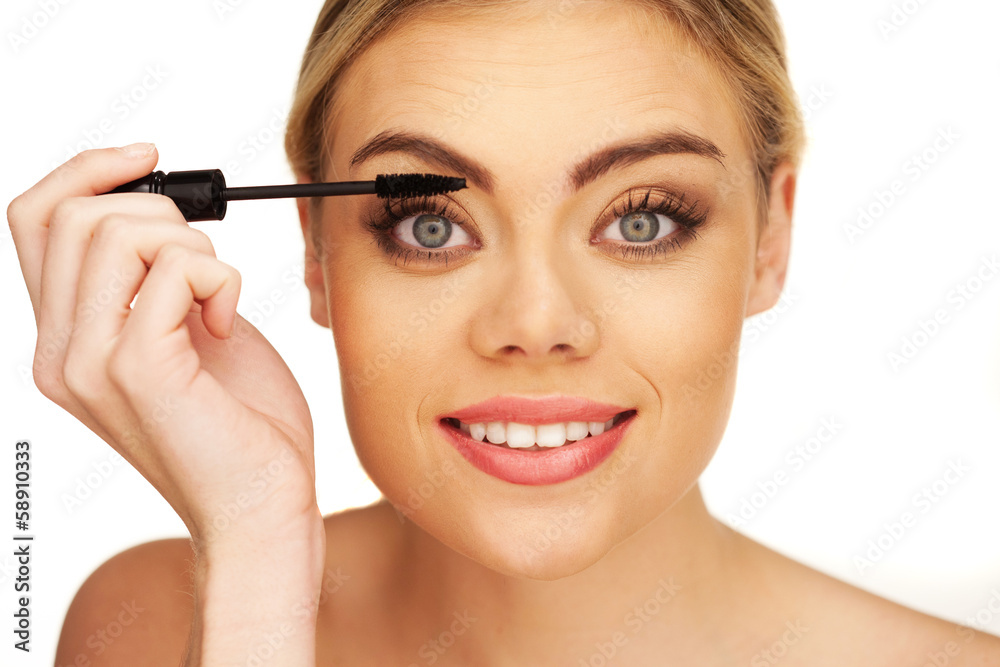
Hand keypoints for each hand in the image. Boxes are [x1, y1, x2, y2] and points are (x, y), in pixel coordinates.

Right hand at [7, 144, 320, 547]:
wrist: (261, 505)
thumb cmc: (238, 422)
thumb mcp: (187, 331)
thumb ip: (157, 278)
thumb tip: (160, 211)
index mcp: (65, 340)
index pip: (35, 220)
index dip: (88, 170)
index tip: (149, 159)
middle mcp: (60, 353)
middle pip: (75, 214)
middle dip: (162, 214)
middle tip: (208, 267)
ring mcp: (91, 363)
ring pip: (115, 231)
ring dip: (192, 246)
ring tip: (218, 299)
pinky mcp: (138, 370)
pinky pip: (171, 269)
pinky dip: (220, 277)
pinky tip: (230, 322)